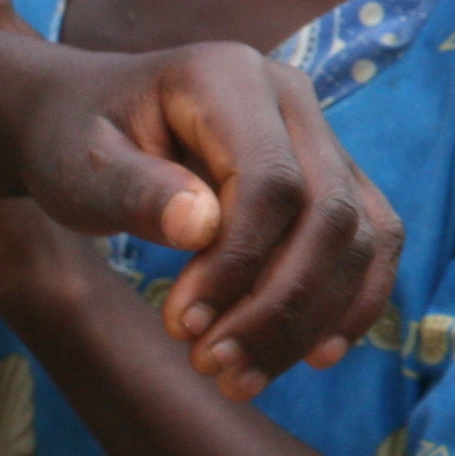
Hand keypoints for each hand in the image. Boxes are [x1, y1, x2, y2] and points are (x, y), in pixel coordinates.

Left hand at [0, 0, 401, 396]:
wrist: (96, 121)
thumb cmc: (80, 142)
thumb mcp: (79, 164)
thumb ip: (133, 189)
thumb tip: (201, 228)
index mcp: (231, 77)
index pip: (270, 178)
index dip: (238, 261)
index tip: (182, 325)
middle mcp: (295, 100)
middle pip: (329, 213)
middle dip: (279, 304)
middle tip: (212, 367)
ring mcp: (325, 138)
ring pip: (361, 236)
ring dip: (312, 319)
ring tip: (242, 378)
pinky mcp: (337, 179)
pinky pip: (374, 242)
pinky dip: (353, 303)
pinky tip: (318, 355)